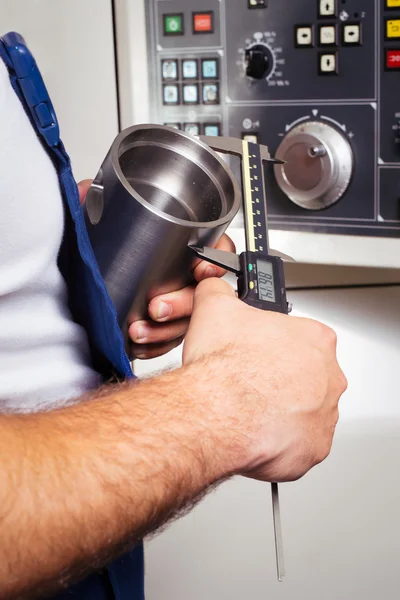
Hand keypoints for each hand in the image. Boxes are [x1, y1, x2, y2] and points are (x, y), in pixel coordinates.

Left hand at [78, 179, 235, 359]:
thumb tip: (87, 189)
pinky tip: (139, 345)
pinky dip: (156, 345)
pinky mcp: (166, 327)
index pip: (217, 248)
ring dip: (165, 330)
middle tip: (155, 306)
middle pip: (203, 293)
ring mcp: (179, 305)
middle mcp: (185, 276)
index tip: (201, 268)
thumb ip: (97, 203)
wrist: (82, 290)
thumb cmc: (103, 253)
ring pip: (188, 321)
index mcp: (184, 246)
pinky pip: (171, 341)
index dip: (216, 259)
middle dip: (181, 302)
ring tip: (137, 330)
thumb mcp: (101, 223)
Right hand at [182, 278, 346, 482]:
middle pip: (305, 375)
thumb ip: (218, 290)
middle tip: (248, 380)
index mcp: (314, 338)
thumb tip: (213, 286)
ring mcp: (325, 415)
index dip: (272, 344)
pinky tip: (255, 432)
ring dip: (280, 411)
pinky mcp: (314, 449)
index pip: (300, 337)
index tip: (255, 350)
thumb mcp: (213, 307)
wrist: (218, 412)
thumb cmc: (224, 367)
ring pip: (304, 411)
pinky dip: (280, 441)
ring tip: (248, 409)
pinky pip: (299, 444)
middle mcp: (329, 377)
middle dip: (278, 378)